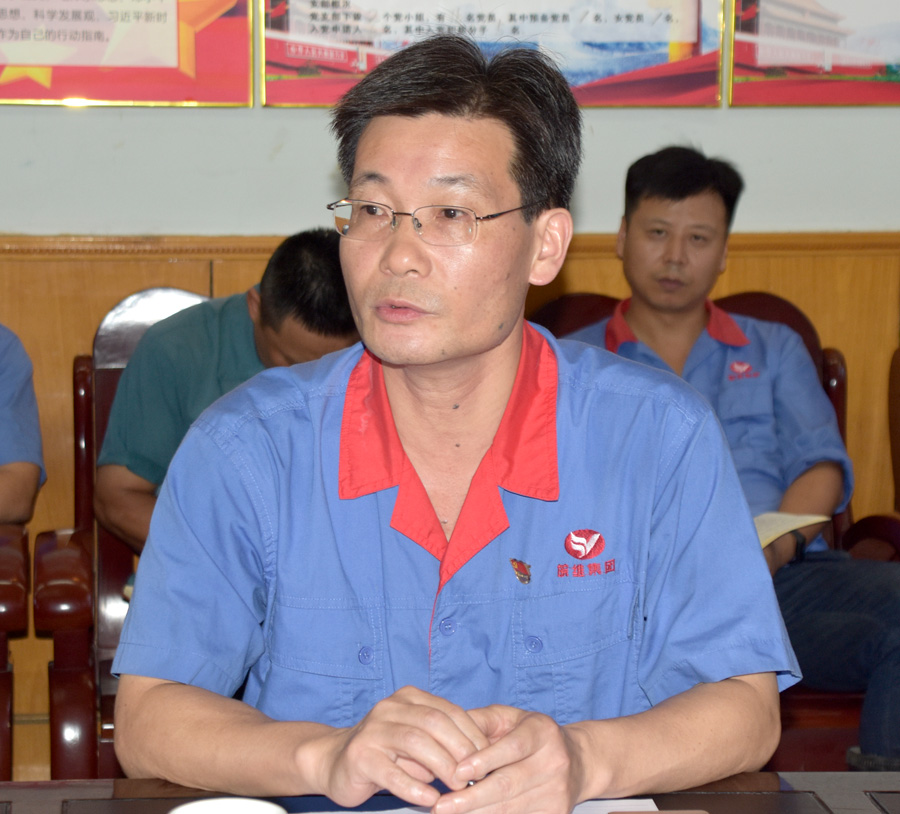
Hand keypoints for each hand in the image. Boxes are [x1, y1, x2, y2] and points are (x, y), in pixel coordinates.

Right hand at [312, 686, 489, 808]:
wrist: (335, 760)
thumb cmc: (386, 751)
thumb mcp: (417, 739)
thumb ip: (443, 741)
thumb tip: (482, 759)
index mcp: (409, 698)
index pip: (449, 711)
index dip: (473, 735)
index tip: (490, 759)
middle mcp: (390, 708)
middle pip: (434, 723)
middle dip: (460, 750)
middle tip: (475, 776)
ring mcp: (373, 731)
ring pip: (415, 743)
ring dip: (442, 767)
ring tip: (457, 788)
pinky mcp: (360, 757)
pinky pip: (392, 773)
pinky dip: (414, 787)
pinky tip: (429, 799)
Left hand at [433, 705, 587, 813]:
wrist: (577, 761)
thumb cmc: (531, 735)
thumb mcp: (510, 718)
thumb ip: (481, 721)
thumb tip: (450, 732)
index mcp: (542, 731)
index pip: (512, 747)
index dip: (484, 761)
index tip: (457, 772)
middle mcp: (554, 761)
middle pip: (508, 784)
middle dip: (471, 798)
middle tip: (442, 806)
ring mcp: (557, 791)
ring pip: (511, 809)